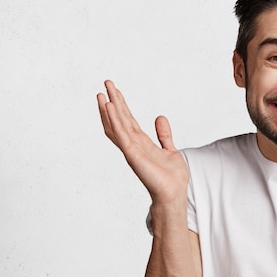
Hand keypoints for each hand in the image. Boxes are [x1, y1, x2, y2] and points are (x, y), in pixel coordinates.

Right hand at [97, 80, 188, 203]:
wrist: (174, 193)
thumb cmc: (172, 177)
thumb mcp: (170, 150)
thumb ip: (164, 135)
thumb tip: (160, 118)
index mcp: (141, 143)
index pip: (128, 120)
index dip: (121, 105)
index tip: (115, 91)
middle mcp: (133, 145)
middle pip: (120, 119)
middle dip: (113, 101)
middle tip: (106, 83)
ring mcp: (131, 150)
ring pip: (117, 125)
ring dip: (109, 108)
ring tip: (103, 93)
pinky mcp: (132, 154)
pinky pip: (121, 134)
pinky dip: (114, 120)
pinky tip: (110, 107)